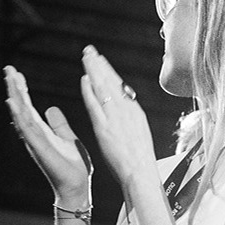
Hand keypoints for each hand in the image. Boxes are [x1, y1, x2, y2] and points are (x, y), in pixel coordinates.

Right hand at [4, 64, 91, 204]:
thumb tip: (51, 109)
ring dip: (15, 96)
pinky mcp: (40, 148)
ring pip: (21, 114)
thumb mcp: (68, 138)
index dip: (22, 90)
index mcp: (41, 132)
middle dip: (14, 88)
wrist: (77, 186)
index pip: (28, 106)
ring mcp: (35, 142)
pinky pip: (27, 129)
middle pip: (21, 107)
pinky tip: (13, 103)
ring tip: (10, 79)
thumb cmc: (72, 167)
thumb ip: (58, 124)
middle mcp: (34, 135)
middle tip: (8, 69)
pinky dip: (19, 115)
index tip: (16, 73)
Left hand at [75, 46, 157, 190]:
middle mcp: (126, 111)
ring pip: (103, 88)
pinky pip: (96, 105)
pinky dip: (89, 91)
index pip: (120, 87)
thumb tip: (124, 111)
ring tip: (86, 57)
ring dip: (94, 71)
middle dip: (100, 65)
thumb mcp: (139, 134)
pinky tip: (84, 80)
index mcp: (135, 112)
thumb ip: (129, 120)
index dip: (109, 72)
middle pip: (111, 82)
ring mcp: (115, 118)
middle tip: (90, 50)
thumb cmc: (140, 160)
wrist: (140, 173)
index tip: (101, 61)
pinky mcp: (105, 127)